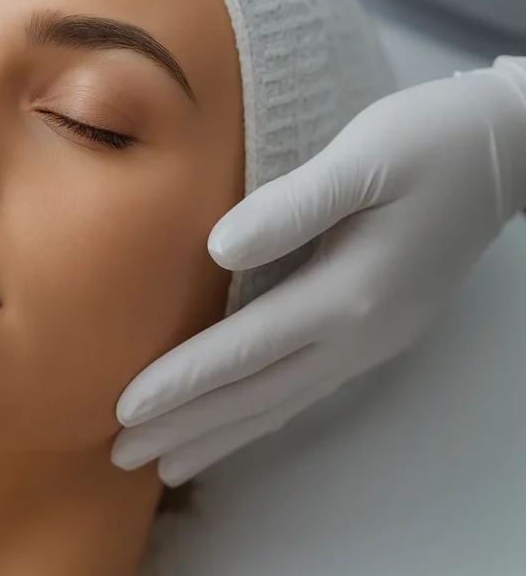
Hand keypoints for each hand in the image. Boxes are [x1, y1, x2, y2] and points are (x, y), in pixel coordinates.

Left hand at [113, 57, 525, 485]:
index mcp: (347, 291)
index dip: (183, 381)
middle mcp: (357, 334)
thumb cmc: (428, 142)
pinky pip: (300, 392)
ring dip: (218, 436)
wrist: (503, 153)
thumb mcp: (363, 157)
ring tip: (165, 466)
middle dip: (186, 427)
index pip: (245, 349)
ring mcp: (368, 343)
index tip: (124, 409)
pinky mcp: (371, 336)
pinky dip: (257, 419)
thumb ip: (292, 206)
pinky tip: (231, 429)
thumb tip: (219, 249)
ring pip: (278, 404)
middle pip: (255, 395)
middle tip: (121, 456)